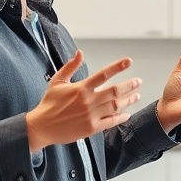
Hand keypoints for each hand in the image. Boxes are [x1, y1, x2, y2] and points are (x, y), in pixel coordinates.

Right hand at [26, 50, 141, 151]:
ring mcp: (91, 115)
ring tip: (137, 95)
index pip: (103, 74)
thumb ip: (70, 67)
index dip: (117, 67)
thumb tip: (80, 52)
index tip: (128, 61)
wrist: (42, 127)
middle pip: (115, 91)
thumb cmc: (49, 103)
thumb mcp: (57, 82)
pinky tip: (127, 114)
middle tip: (138, 81)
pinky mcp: (92, 128)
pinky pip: (111, 121)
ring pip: (116, 106)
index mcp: (81, 88)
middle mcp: (88, 101)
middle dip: (129, 85)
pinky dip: (121, 117)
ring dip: (128, 100)